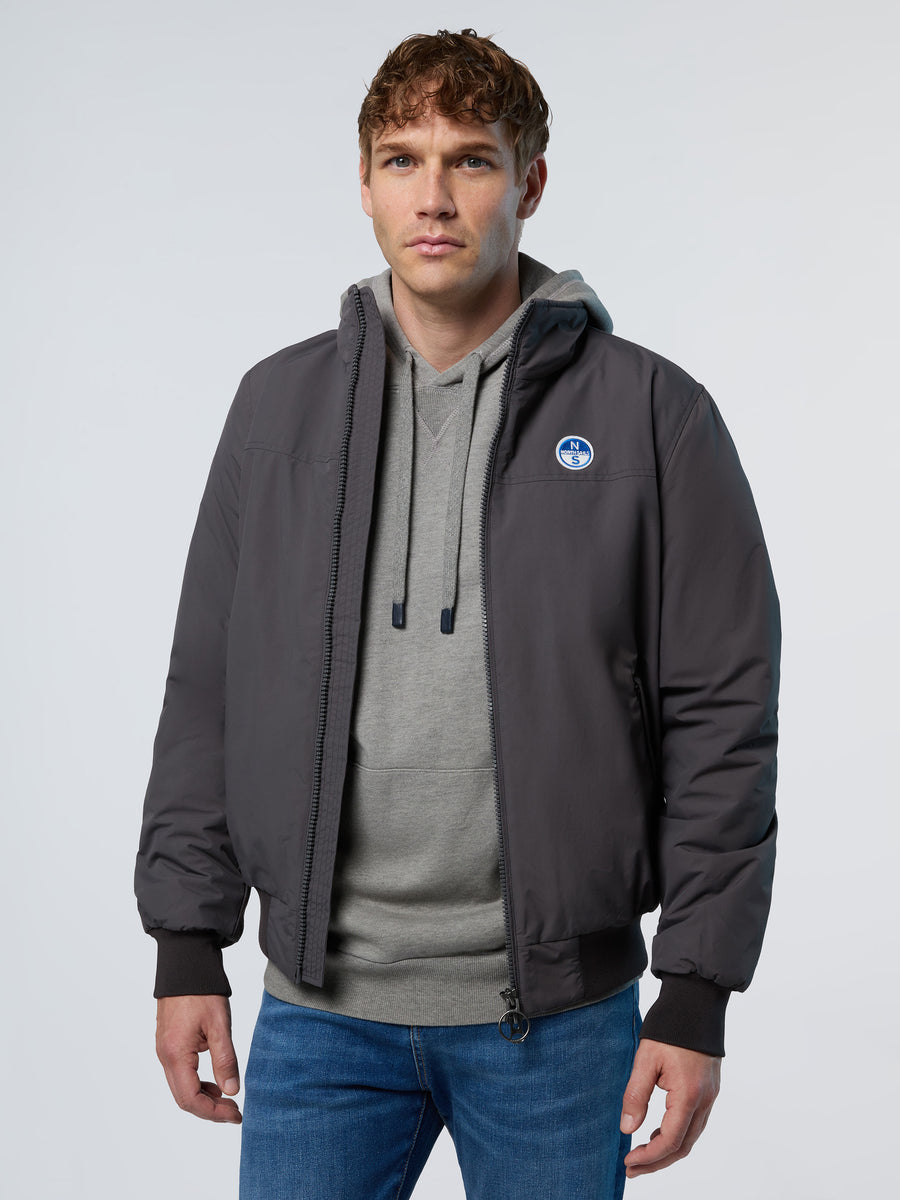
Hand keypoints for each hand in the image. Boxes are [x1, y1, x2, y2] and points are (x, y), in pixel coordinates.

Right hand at [156, 994, 241, 1122]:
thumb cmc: (201, 991)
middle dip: (210, 1109)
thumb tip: (232, 1091)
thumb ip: (225, 1060)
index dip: (213, 1112)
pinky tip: (216, 1080)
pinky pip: (180, 1073)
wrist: (185, 965)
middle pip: (183, 1098)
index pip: (190, 1099)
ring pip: (181, 1087)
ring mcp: (164, 1050)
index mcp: (175, 1054)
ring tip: (229, 1097)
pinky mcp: (168, 1044)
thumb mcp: (219, 1025)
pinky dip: (198, 1083)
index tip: (235, 1114)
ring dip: (204, 1097)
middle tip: (235, 1111)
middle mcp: (165, 1056)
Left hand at [619, 1037, 719, 1176]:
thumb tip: (627, 1129)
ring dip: (668, 1150)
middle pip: (684, 1146)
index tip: (628, 1161)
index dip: (649, 1157)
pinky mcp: (710, 1088)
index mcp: (689, 1095)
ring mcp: (710, 1095)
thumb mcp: (645, 1059)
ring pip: (691, 1136)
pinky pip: (695, 1122)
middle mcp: (704, 1100)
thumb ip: (636, 1095)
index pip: (670, 1141)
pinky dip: (678, 1134)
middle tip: (631, 1168)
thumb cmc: (670, 1026)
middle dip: (657, 1162)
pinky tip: (659, 1132)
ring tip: (641, 1155)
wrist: (697, 1000)